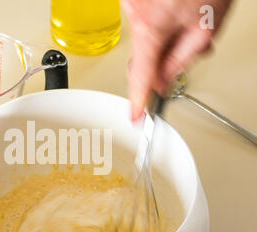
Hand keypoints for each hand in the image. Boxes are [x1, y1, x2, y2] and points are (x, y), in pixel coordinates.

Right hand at [121, 0, 232, 120]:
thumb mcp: (205, 27)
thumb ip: (181, 60)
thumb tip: (164, 80)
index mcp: (151, 26)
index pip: (142, 76)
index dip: (139, 99)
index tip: (136, 116)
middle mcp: (135, 13)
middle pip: (142, 57)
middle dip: (160, 63)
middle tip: (178, 58)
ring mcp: (129, 3)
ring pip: (143, 39)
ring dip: (162, 40)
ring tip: (183, 19)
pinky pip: (141, 23)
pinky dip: (157, 26)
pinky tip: (173, 12)